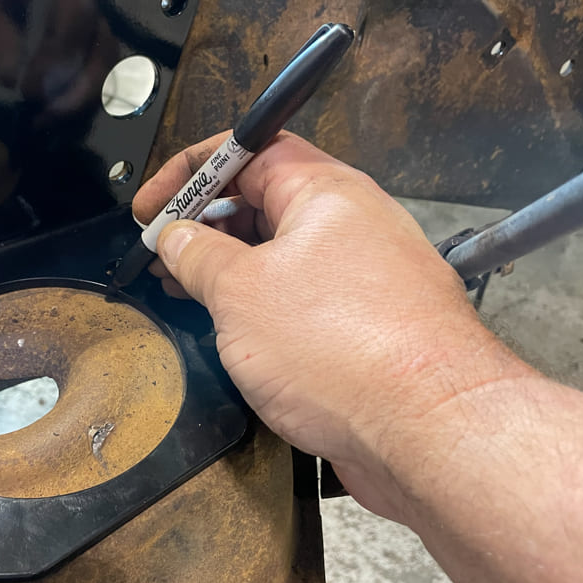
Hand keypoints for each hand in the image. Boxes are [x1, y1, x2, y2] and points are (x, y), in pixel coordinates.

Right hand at [133, 131, 525, 520]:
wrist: (428, 432)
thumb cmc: (347, 351)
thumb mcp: (241, 293)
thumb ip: (199, 256)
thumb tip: (176, 237)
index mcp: (326, 193)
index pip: (249, 150)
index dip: (192, 171)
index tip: (154, 203)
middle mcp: (351, 225)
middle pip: (266, 201)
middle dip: (206, 222)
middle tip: (162, 251)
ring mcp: (364, 276)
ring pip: (283, 254)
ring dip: (229, 267)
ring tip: (185, 289)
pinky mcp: (368, 326)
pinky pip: (304, 296)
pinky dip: (262, 304)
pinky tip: (232, 329)